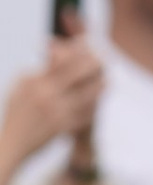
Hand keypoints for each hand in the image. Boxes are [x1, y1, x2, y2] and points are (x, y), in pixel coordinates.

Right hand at [0, 38, 104, 183]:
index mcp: (36, 82)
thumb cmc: (16, 111)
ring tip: (108, 80)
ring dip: (100, 86)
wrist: (13, 142)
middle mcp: (48, 95)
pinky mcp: (65, 127)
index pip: (61, 59)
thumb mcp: (22, 85)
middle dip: (93, 63)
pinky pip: (87, 114)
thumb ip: (40, 70)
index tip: (86, 42)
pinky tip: (98, 100)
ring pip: (89, 94)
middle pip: (78, 72)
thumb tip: (56, 53)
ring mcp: (58, 112)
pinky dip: (94, 105)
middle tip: (103, 59)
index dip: (76, 49)